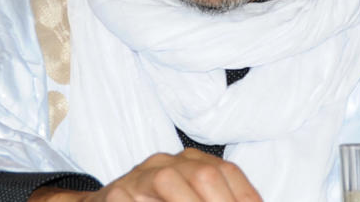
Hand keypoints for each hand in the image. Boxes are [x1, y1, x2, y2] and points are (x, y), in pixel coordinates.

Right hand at [29, 148, 262, 201]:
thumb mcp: (188, 197)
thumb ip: (214, 197)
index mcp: (191, 161)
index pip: (227, 172)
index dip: (245, 196)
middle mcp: (167, 161)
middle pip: (204, 174)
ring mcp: (140, 175)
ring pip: (170, 180)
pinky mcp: (115, 194)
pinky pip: (137, 199)